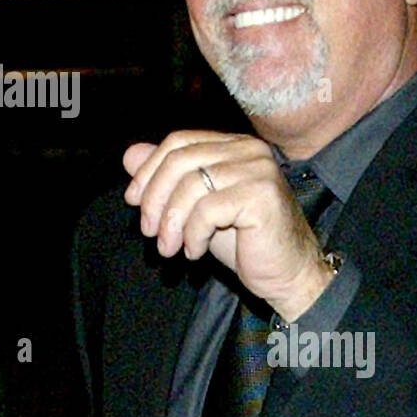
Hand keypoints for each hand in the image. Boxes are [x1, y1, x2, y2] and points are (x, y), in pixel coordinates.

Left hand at [123, 130, 333, 320]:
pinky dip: (192, 234)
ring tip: (170, 249)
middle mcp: (249, 150)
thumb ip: (167, 179)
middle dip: (155, 199)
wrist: (287, 274)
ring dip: (171, 223)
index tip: (133, 201)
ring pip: (190, 186)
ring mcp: (258, 170)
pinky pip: (207, 210)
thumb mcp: (195, 208)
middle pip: (180, 160)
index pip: (178, 141)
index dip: (149, 170)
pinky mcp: (261, 195)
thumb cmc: (243, 243)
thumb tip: (129, 155)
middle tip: (149, 232)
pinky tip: (195, 252)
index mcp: (234, 145)